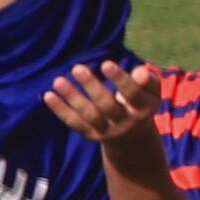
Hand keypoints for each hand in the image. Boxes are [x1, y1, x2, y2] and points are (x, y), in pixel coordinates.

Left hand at [44, 59, 164, 142]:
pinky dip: (61, 110)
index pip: (132, 94)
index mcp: (142, 109)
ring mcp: (106, 131)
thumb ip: (147, 80)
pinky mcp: (90, 135)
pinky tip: (48, 95)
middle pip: (107, 106)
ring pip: (88, 115)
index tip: (106, 63)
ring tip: (58, 81)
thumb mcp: (151, 91)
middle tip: (77, 68)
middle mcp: (124, 123)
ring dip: (72, 98)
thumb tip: (138, 72)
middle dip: (91, 87)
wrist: (132, 136)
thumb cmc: (141, 101)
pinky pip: (74, 123)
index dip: (119, 80)